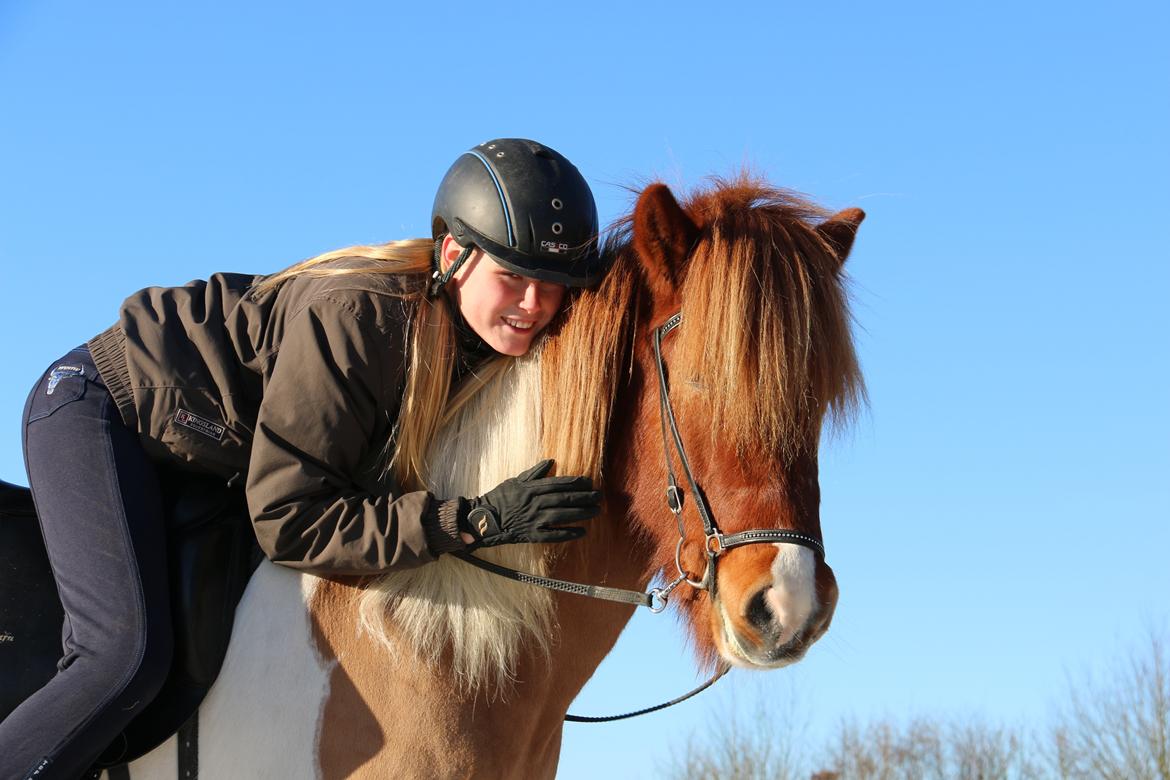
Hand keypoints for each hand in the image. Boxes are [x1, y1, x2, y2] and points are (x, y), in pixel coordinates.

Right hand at [460, 460, 599, 548]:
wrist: (484, 520)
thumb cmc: (500, 498)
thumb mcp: (515, 481)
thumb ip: (534, 472)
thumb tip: (550, 461)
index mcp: (531, 488)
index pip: (558, 484)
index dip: (576, 483)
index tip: (590, 482)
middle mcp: (534, 503)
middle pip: (564, 499)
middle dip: (584, 497)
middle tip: (599, 496)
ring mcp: (533, 519)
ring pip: (562, 516)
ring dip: (581, 513)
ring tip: (596, 511)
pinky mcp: (532, 534)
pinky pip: (553, 535)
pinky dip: (568, 533)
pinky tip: (582, 532)